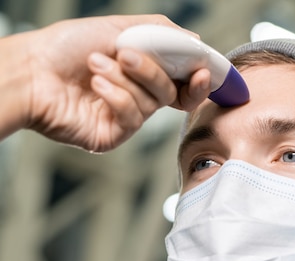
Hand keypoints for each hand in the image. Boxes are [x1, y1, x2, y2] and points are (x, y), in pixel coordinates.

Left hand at [1, 14, 211, 151]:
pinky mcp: (113, 135)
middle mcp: (137, 97)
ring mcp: (125, 118)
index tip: (201, 71)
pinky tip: (96, 85)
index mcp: (142, 74)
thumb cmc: (66, 47)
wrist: (30, 70)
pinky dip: (115, 96)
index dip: (196, 80)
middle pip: (172, 92)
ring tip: (95, 65)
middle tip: (126, 56)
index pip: (181, 83)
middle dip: (152, 72)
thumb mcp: (119, 27)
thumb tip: (195, 40)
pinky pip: (132, 118)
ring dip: (124, 80)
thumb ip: (161, 32)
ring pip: (152, 103)